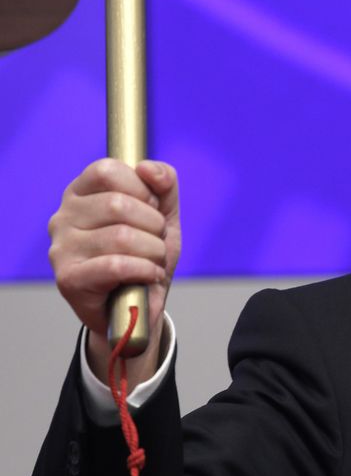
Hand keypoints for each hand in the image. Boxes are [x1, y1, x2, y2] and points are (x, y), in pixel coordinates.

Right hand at [48, 159, 180, 386]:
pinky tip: (150, 275)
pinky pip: (115, 265)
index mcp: (80, 193)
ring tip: (154, 262)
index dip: (141, 189)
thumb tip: (149, 169)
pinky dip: (144, 270)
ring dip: (153, 251)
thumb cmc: (146, 255)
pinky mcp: (68, 279)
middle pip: (118, 205)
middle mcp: (63, 217)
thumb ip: (164, 184)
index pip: (108, 170)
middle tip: (156, 242)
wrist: (138, 306)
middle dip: (153, 225)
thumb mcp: (163, 214)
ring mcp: (61, 248)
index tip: (152, 210)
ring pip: (121, 236)